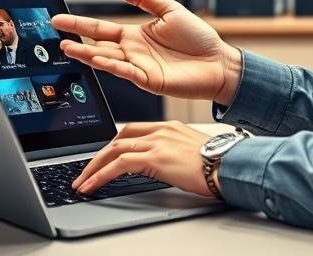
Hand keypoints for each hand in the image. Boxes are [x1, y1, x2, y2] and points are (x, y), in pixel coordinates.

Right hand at [52, 0, 242, 104]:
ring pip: (107, 59)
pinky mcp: (149, 80)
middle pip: (98, 44)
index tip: (59, 18)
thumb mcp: (169, 9)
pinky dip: (112, 65)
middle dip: (76, 38)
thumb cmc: (198, 38)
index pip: (101, 29)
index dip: (80, 23)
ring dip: (87, 54)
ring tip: (68, 47)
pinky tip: (98, 58)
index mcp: (135, 35)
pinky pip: (126, 71)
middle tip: (54, 32)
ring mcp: (138, 67)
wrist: (218, 62)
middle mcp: (133, 52)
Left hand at [72, 121, 213, 197]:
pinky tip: (92, 185)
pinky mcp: (155, 158)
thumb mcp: (190, 154)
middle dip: (97, 156)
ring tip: (81, 182)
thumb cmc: (218, 163)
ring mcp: (157, 142)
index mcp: (169, 127)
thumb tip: (159, 169)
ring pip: (114, 151)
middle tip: (84, 171)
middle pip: (119, 138)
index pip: (132, 130)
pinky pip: (119, 165)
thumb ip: (172, 156)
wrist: (231, 164)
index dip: (113, 144)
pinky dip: (101, 175)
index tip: (103, 156)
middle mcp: (161, 130)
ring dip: (93, 167)